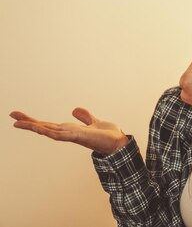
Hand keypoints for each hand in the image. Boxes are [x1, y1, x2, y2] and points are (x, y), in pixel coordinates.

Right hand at [9, 108, 127, 154]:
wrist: (118, 142)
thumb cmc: (107, 135)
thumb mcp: (94, 121)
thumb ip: (85, 117)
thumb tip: (75, 110)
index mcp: (69, 129)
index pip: (48, 124)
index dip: (34, 121)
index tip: (19, 116)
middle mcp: (67, 133)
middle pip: (44, 127)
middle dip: (28, 122)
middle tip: (12, 114)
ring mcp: (71, 136)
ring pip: (48, 131)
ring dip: (34, 127)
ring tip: (18, 122)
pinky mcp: (79, 137)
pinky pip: (61, 135)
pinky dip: (50, 132)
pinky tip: (41, 129)